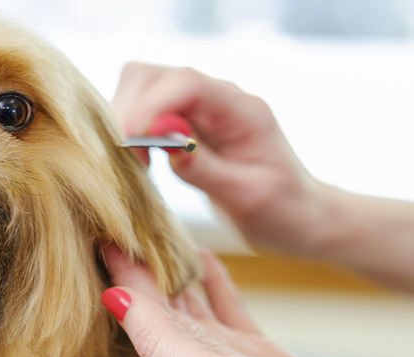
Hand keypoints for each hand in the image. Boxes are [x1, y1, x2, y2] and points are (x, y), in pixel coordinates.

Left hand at [100, 244, 398, 356]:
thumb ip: (159, 338)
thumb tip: (112, 296)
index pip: (135, 305)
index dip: (119, 269)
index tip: (101, 232)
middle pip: (155, 299)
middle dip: (140, 264)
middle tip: (127, 223)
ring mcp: (222, 353)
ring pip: (187, 301)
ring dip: (171, 270)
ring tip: (158, 236)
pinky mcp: (253, 350)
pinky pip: (224, 305)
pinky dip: (212, 280)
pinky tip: (204, 256)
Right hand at [112, 63, 330, 256]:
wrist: (297, 216)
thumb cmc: (280, 211)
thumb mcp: (246, 198)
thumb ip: (205, 168)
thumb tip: (166, 143)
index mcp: (243, 112)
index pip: (186, 84)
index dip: (150, 107)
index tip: (131, 147)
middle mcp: (219, 98)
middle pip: (152, 76)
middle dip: (129, 112)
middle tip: (130, 161)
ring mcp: (200, 106)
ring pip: (141, 87)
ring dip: (125, 120)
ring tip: (136, 163)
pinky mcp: (184, 120)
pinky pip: (143, 108)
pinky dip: (129, 130)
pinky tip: (140, 162)